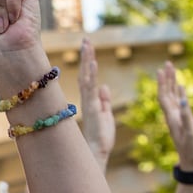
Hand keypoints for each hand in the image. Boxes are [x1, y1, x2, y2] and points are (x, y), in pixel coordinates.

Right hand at [77, 38, 114, 168]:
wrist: (96, 153)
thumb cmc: (101, 139)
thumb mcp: (106, 116)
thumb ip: (105, 101)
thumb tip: (105, 86)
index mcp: (91, 101)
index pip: (89, 78)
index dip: (89, 63)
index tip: (89, 48)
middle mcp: (87, 99)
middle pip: (85, 73)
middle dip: (86, 56)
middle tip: (86, 39)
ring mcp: (87, 103)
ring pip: (86, 77)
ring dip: (87, 60)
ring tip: (87, 44)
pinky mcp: (91, 108)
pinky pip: (90, 88)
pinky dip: (91, 74)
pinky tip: (92, 62)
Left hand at [156, 61, 192, 172]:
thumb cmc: (192, 150)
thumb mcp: (190, 133)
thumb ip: (186, 117)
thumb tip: (182, 101)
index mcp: (171, 117)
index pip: (164, 96)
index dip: (162, 83)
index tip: (161, 69)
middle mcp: (172, 116)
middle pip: (167, 93)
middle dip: (167, 78)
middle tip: (167, 63)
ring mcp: (178, 118)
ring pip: (172, 97)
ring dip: (172, 84)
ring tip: (172, 70)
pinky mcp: (184, 122)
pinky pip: (180, 104)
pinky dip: (180, 94)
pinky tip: (180, 88)